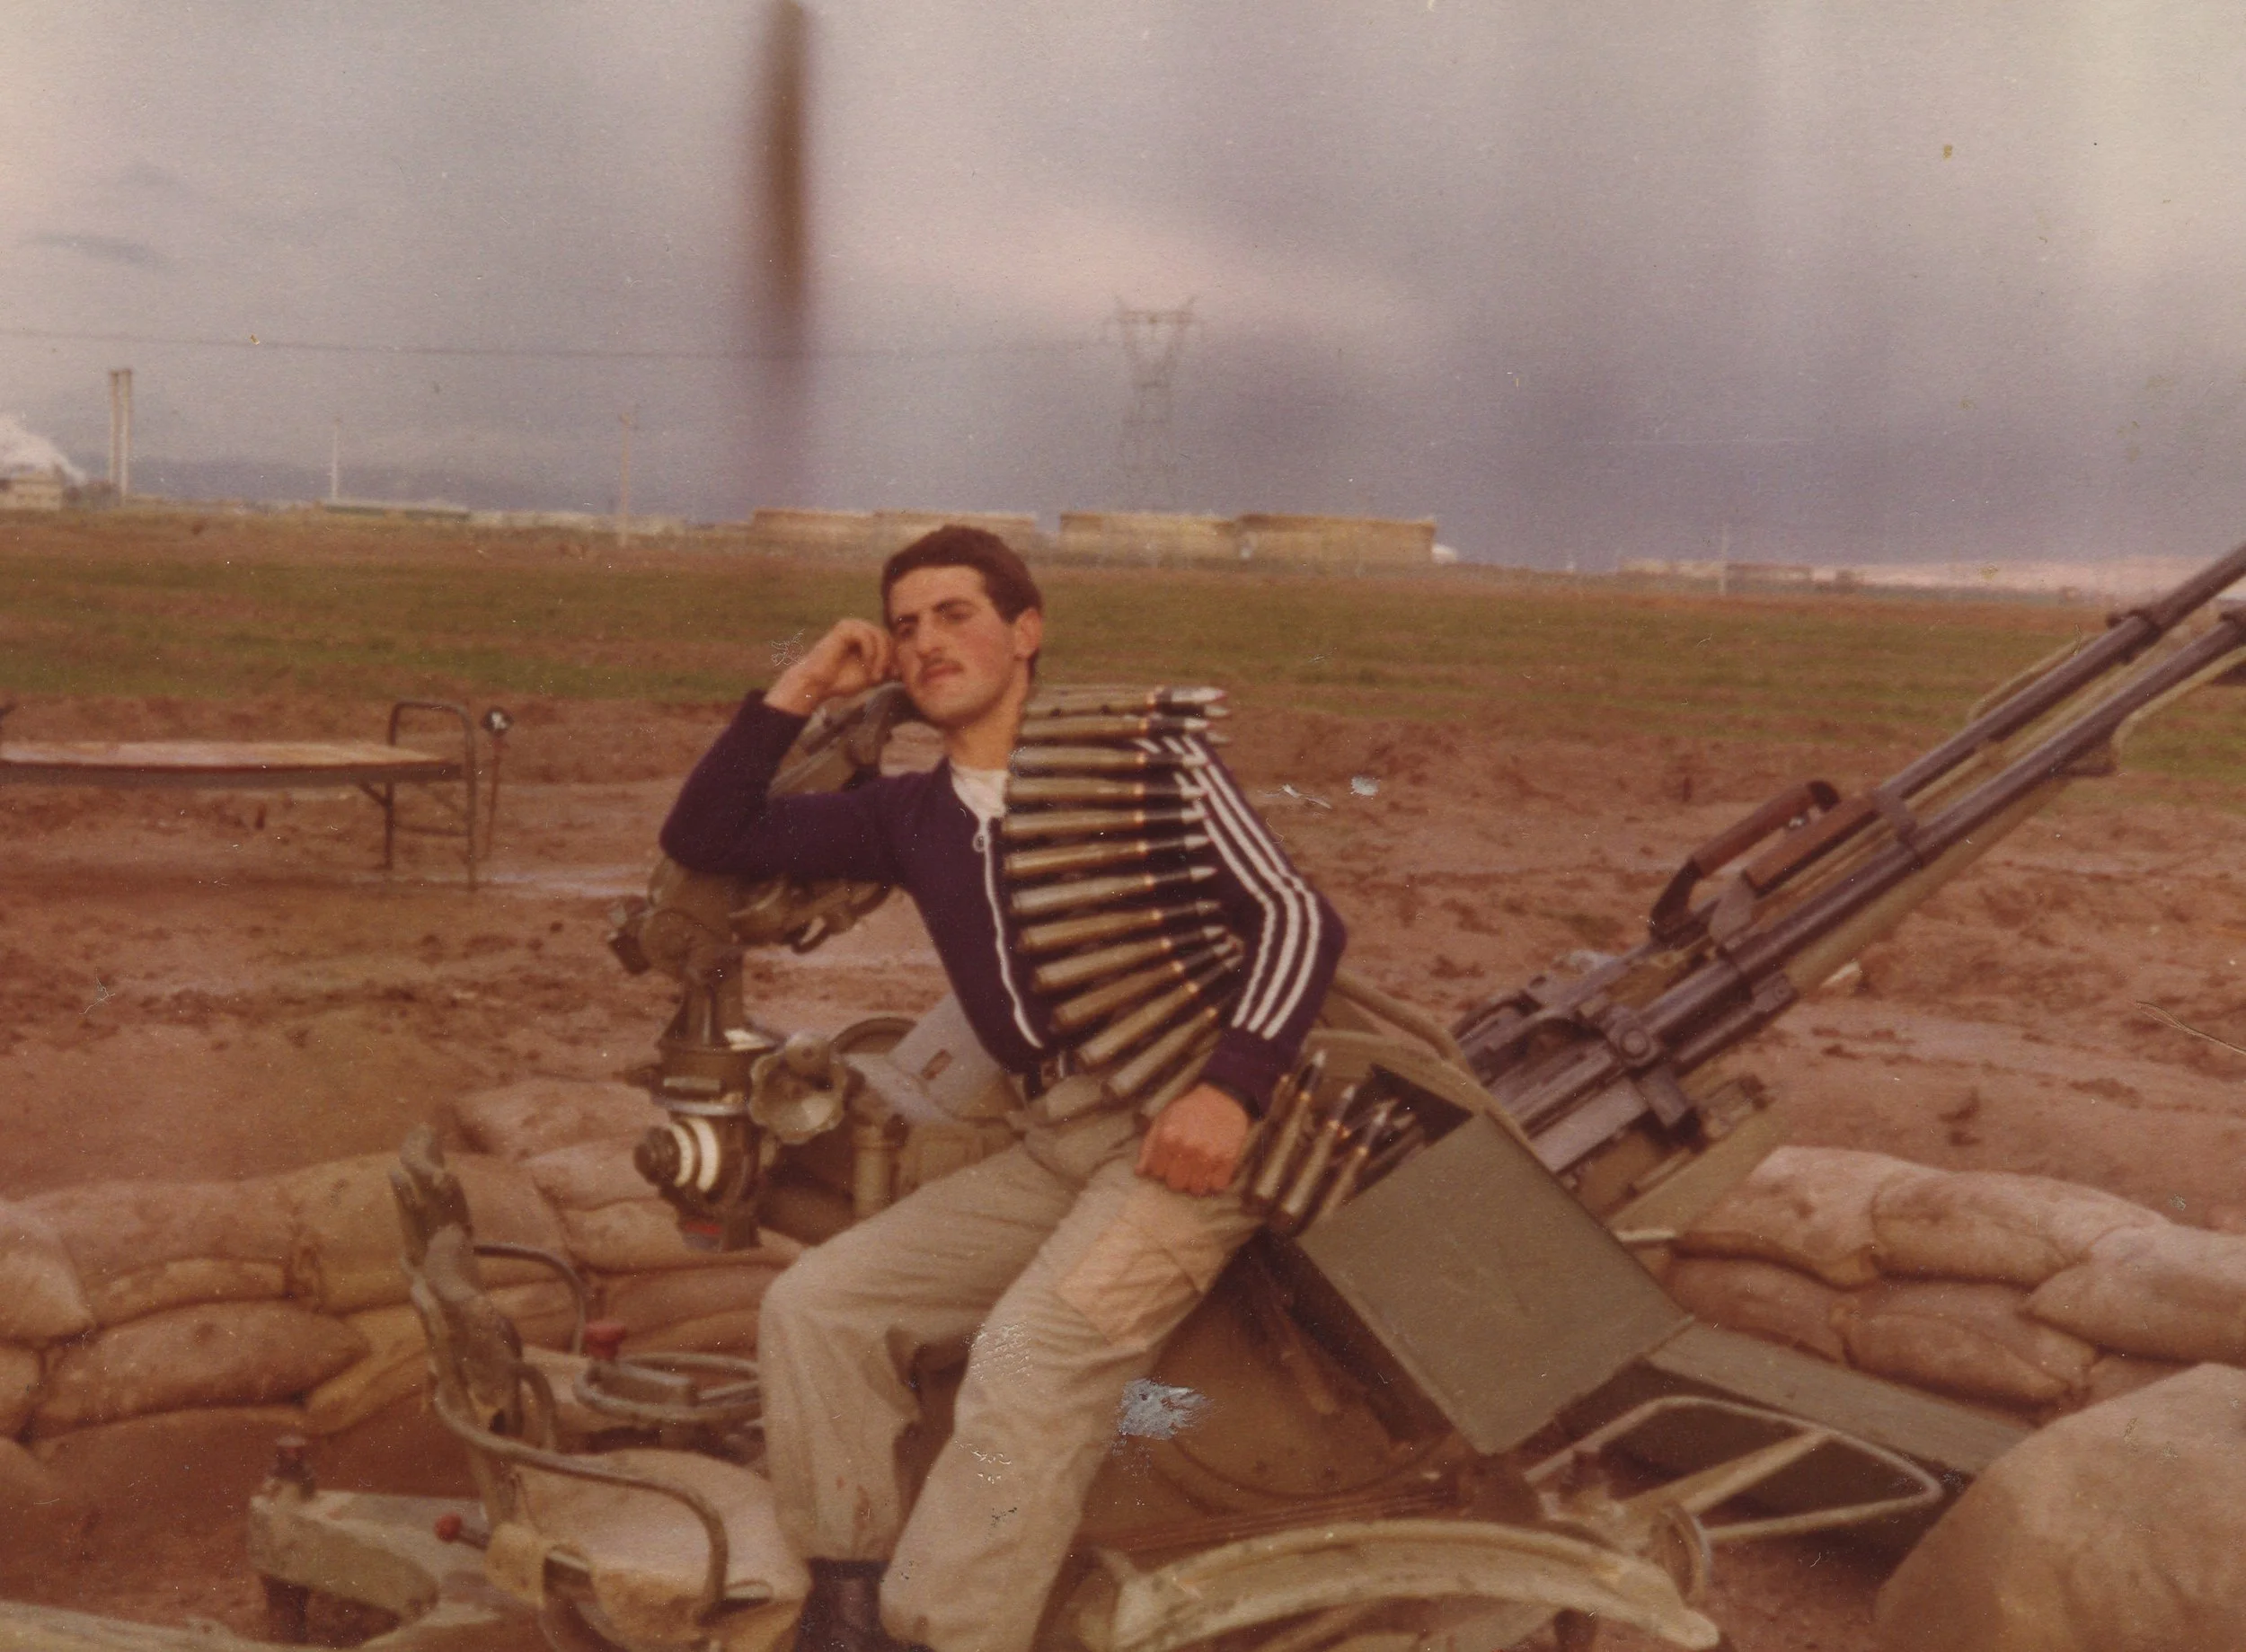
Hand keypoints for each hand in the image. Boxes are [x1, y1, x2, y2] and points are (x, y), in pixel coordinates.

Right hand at [764, 618, 896, 715]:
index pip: (892, 641)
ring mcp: (852, 625)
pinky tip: (867, 666)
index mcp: (868, 636)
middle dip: (890, 659)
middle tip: (882, 678)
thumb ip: (889, 668)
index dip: (895, 659)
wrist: (818, 684)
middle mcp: (860, 627)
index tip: (893, 677)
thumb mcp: (874, 675)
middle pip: (888, 637)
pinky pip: (867, 635)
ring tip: (875, 677)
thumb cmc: (843, 681)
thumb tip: (907, 668)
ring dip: (882, 658)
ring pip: (880, 635)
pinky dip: (871, 653)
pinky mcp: (844, 627)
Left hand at [1136, 1083, 1252, 1195]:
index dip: (1161, 1167)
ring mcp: (1209, 1155)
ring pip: (1196, 1189)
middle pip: (1176, 1184)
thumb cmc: (1188, 1109)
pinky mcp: (1228, 1159)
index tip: (1168, 1159)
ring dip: (1196, 1182)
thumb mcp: (1163, 1120)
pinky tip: (1212, 1169)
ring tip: (1198, 1169)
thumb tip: (1139, 1173)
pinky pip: (1218, 1186)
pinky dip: (1214, 1181)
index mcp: (1168, 1137)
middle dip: (1177, 1176)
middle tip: (1183, 1165)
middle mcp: (1188, 1148)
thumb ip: (1149, 1147)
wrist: (1222, 1097)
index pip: (1156, 1172)